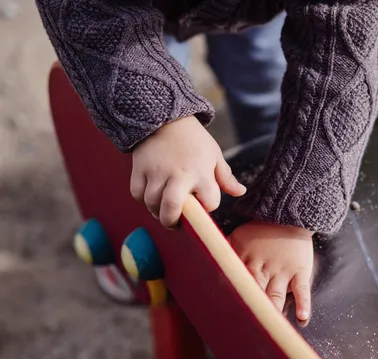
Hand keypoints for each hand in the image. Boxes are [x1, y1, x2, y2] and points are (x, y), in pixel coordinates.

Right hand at [130, 116, 245, 227]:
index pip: (209, 203)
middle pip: (172, 208)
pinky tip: (152, 197)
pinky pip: (137, 194)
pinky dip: (143, 200)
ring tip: (164, 210)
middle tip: (175, 223)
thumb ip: (226, 177)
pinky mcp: (139, 169)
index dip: (208, 205)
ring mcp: (156, 172)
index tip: (204, 201)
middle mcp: (178, 175)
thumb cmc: (194, 139)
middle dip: (172, 222)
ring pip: (152, 204)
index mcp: (201, 173)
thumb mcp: (214, 155)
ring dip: (158, 212)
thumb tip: (240, 192)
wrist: (164, 117)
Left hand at [229, 221, 313, 320]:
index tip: (224, 316)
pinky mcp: (300, 270)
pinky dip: (303, 303)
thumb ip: (224, 253)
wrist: (289, 215)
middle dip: (250, 310)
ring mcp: (282, 270)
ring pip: (276, 295)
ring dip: (273, 310)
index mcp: (245, 260)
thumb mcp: (238, 237)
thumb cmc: (261, 231)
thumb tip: (206, 266)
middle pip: (254, 293)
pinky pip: (302, 289)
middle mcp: (263, 267)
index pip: (235, 283)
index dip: (230, 300)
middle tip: (245, 329)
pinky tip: (302, 316)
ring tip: (270, 326)